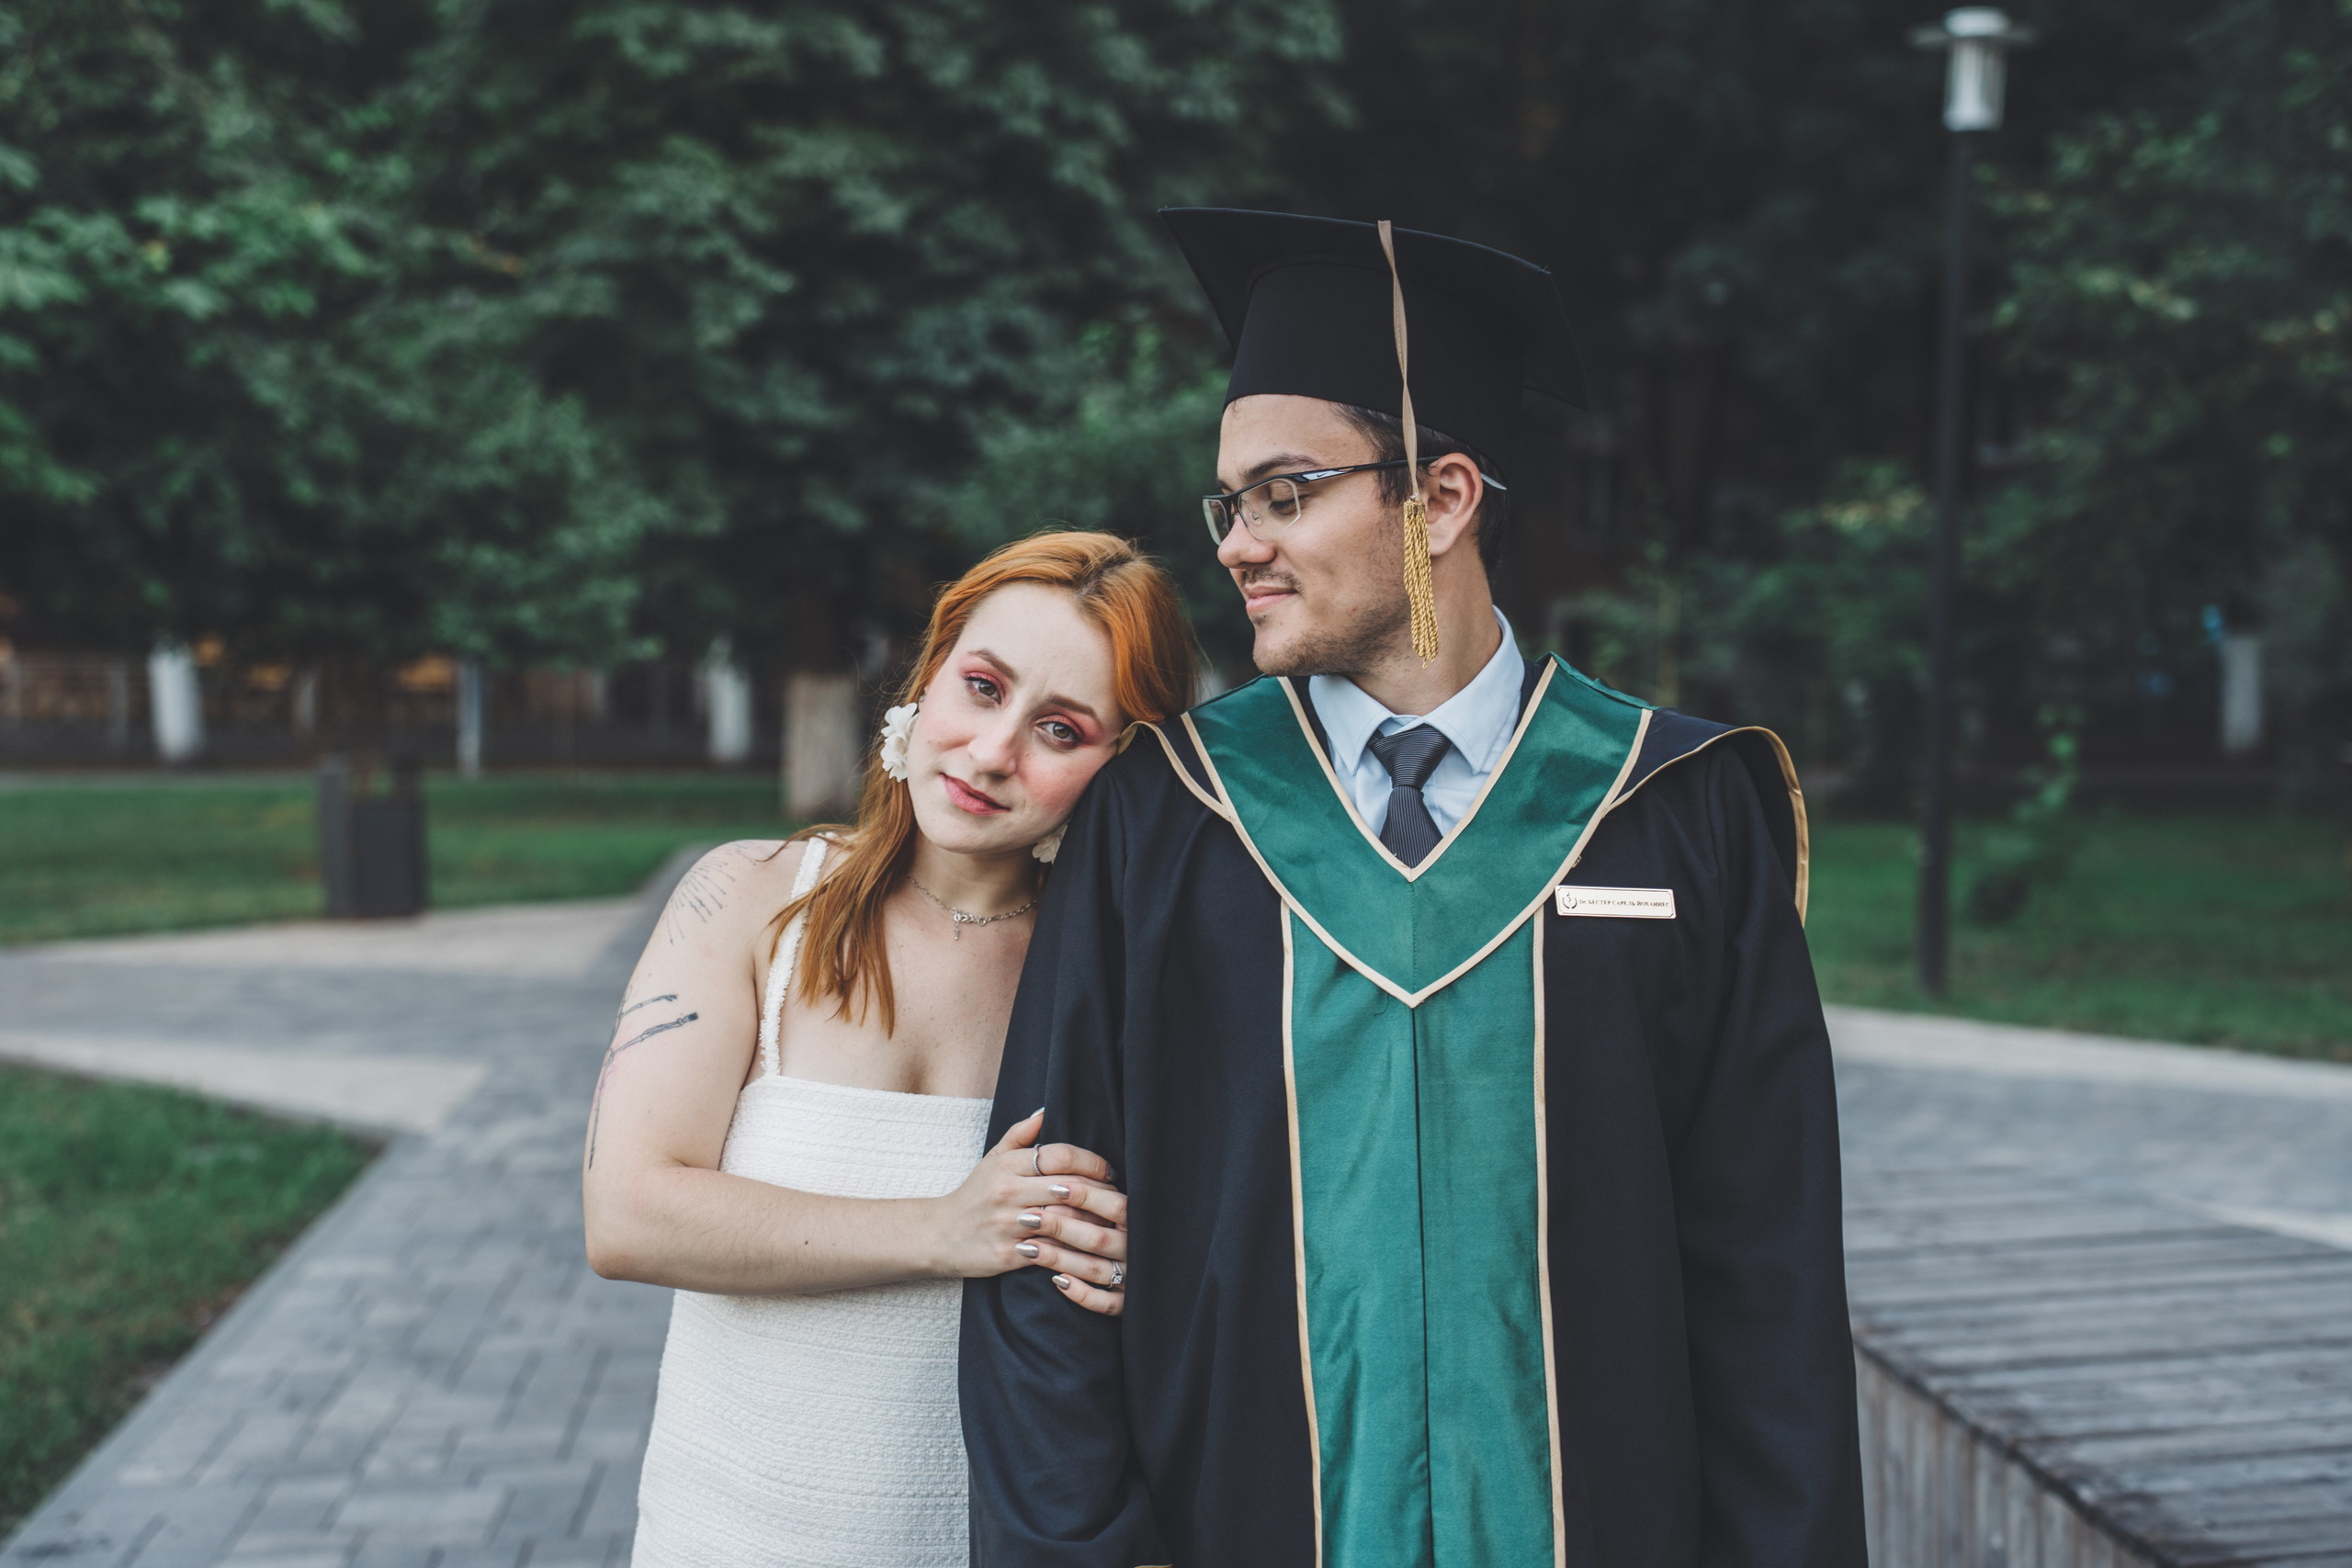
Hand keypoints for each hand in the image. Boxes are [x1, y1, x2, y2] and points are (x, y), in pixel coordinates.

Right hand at [927, 1110, 1127, 1315]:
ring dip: (1095, 1222)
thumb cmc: (974, 1195)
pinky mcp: (1008, 1254)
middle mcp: (1007, 1192)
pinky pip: (1050, 1252)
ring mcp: (1007, 1224)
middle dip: (1102, 1193)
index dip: (1091, 1162)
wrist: (938, 1236)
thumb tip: (1047, 1111)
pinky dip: (1075, 1251)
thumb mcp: (992, 1159)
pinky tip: (1093, 1251)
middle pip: (1068, 1187)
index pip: (1060, 1155)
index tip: (1109, 1171)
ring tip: (1115, 1224)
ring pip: (1064, 1220)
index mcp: (1007, 1165)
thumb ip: (1020, 1135)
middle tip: (1123, 1198)